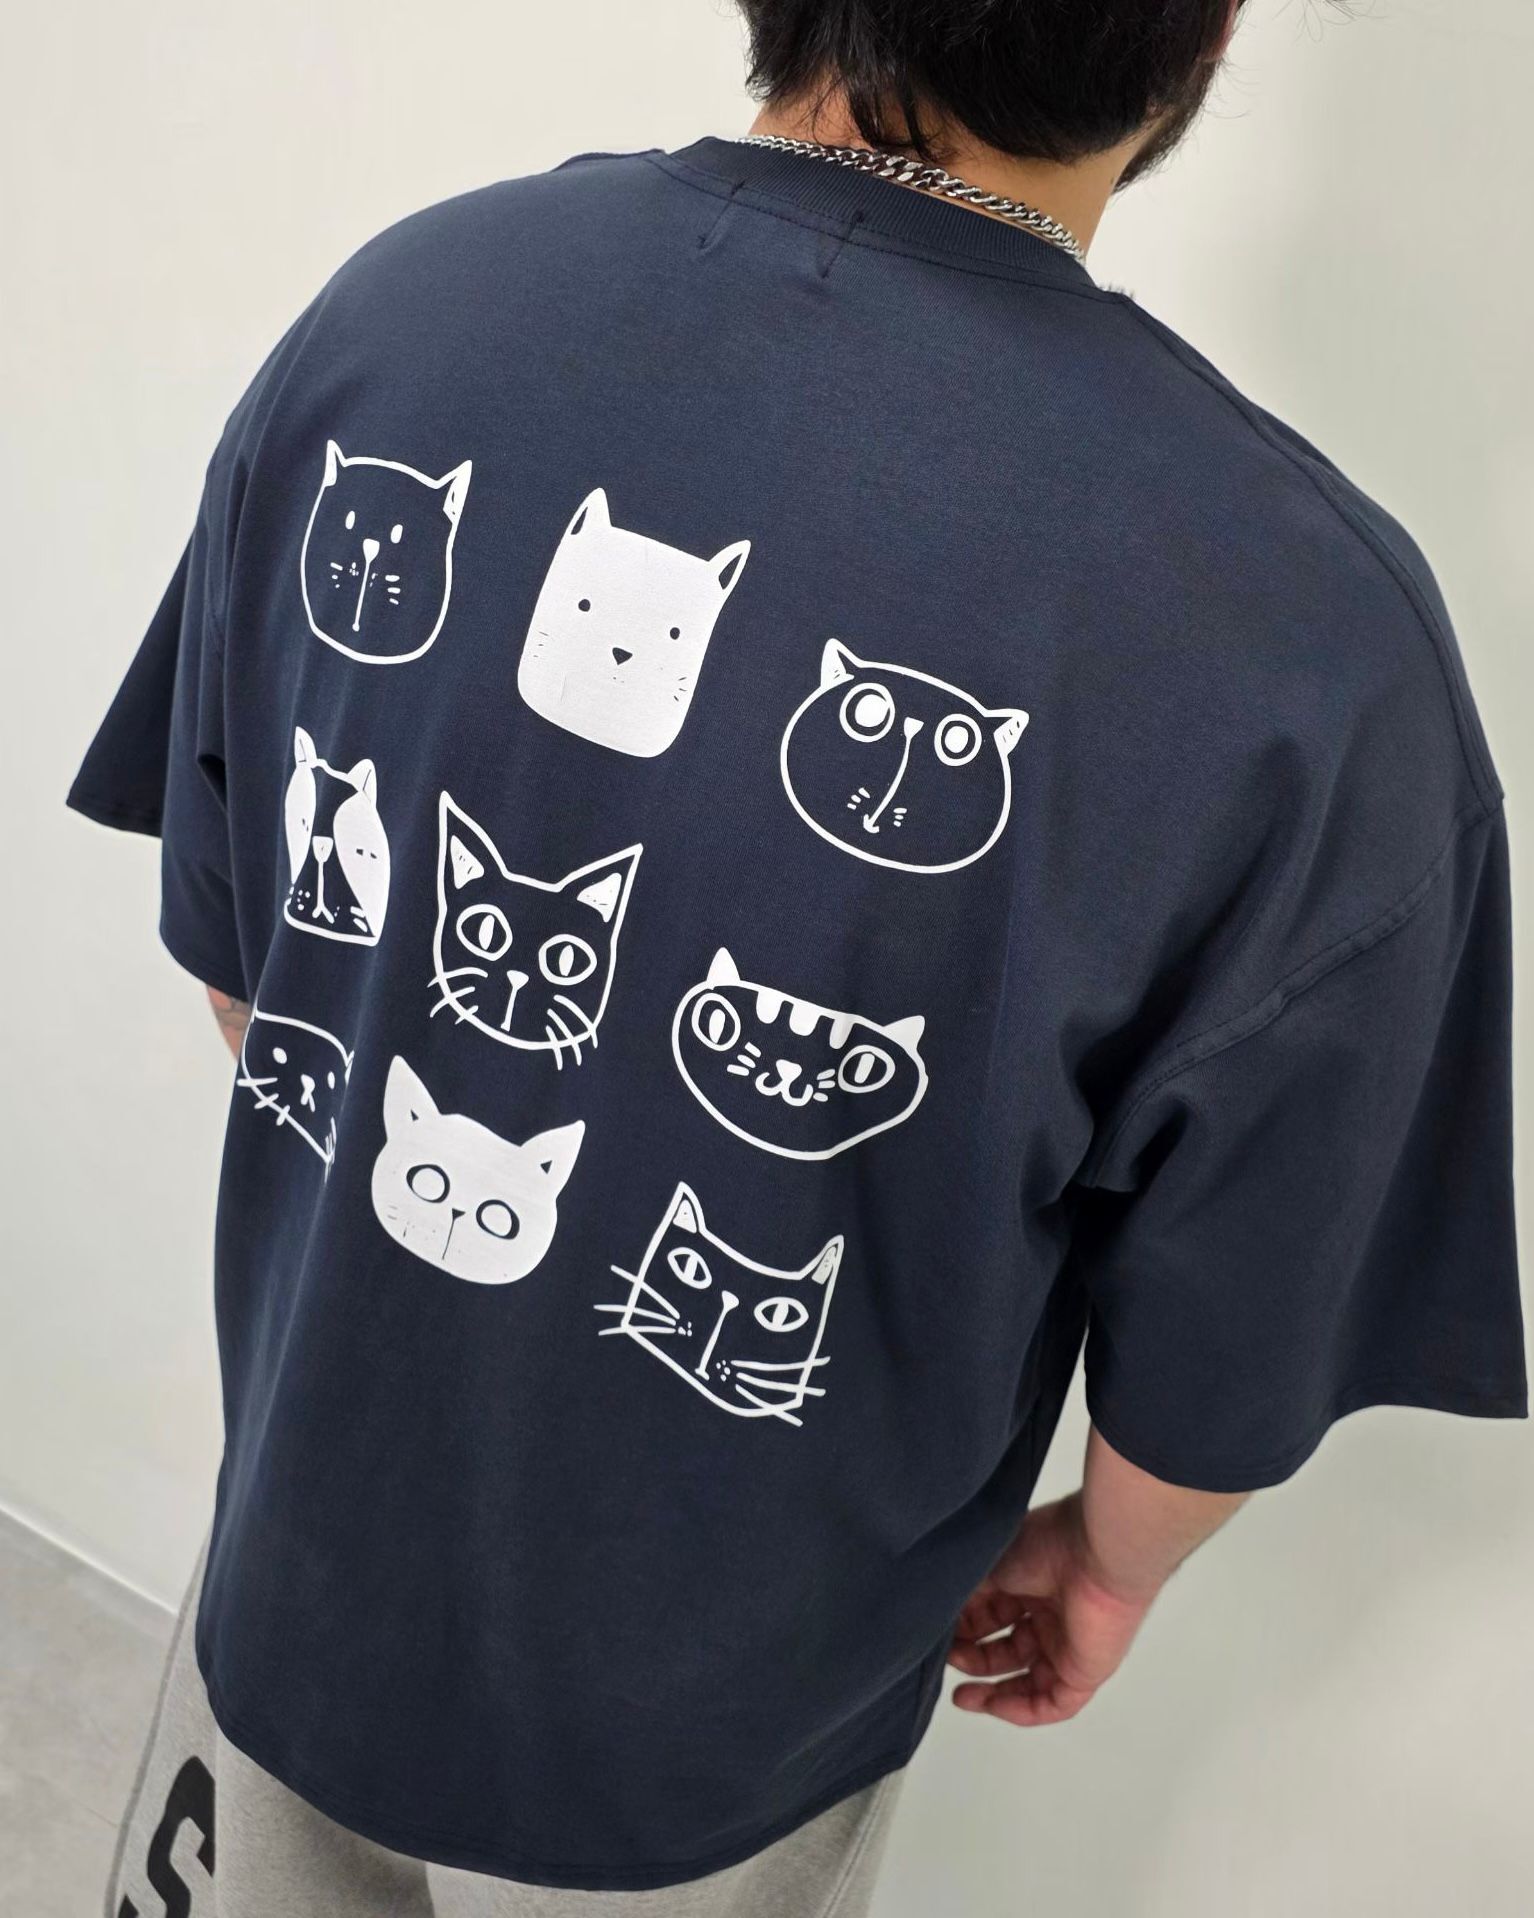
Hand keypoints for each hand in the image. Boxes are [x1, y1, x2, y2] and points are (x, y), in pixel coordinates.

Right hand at [947, 1493, 1156, 1727]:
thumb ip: (966, 1596)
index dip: (963, 1630)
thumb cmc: (1047, 1545)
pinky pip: (1052, 1703)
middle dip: (973, 1660)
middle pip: (1006, 1650)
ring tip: (962, 1696)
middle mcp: (1049, 1614)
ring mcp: (1068, 1645)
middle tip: (948, 1660)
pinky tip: (991, 1705)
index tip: (938, 1635)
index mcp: (1030, 1582)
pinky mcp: (1084, 1671)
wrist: (1097, 1552)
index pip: (990, 1616)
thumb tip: (940, 1622)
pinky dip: (1020, 1710)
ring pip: (1027, 1681)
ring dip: (992, 1691)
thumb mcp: (990, 1565)